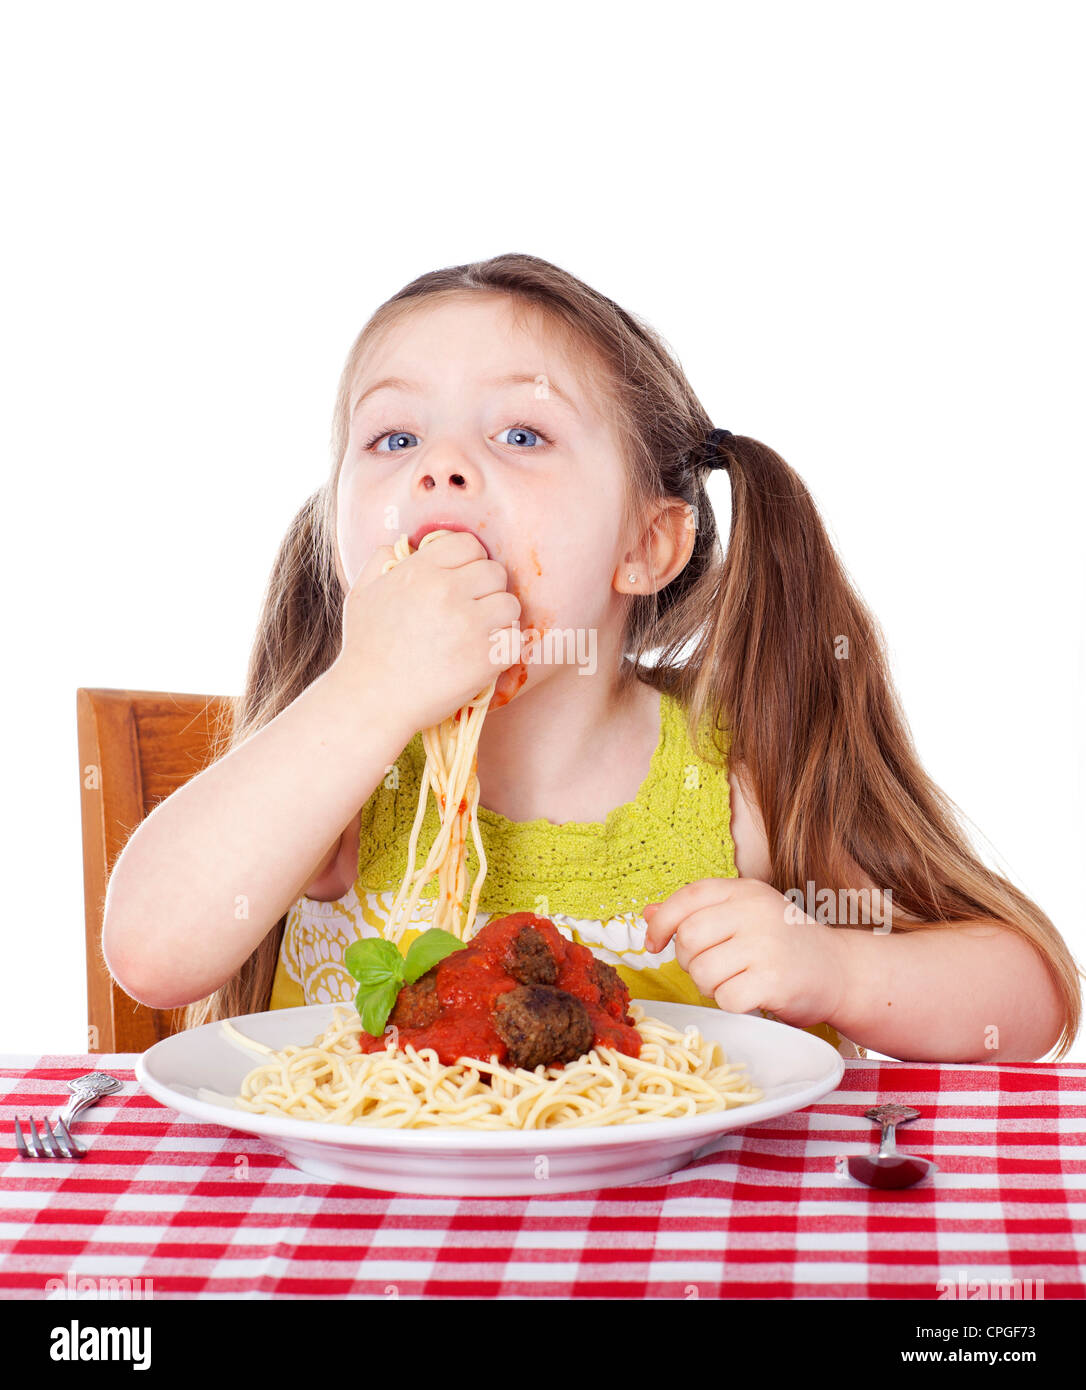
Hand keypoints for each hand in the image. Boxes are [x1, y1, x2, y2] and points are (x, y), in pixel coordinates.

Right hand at [333, 531, 522, 731]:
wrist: (371, 701)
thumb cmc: (365, 649)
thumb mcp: (362, 592)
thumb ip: (381, 560)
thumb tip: (405, 544)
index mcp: (421, 571)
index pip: (470, 544)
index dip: (470, 561)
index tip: (462, 581)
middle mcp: (448, 592)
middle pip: (496, 572)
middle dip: (487, 590)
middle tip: (472, 611)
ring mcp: (469, 625)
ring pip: (510, 605)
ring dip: (499, 619)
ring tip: (480, 634)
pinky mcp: (485, 658)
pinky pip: (514, 640)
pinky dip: (503, 649)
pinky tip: (484, 656)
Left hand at [642, 878, 846, 1027]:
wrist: (840, 971)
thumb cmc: (784, 944)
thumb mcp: (743, 916)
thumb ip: (697, 912)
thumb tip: (648, 913)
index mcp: (745, 891)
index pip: (688, 897)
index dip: (663, 922)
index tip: (655, 943)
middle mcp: (755, 912)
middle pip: (688, 938)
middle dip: (689, 961)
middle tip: (712, 967)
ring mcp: (765, 945)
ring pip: (701, 972)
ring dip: (710, 986)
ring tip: (735, 981)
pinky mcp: (773, 980)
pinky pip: (725, 998)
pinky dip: (731, 1004)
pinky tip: (751, 995)